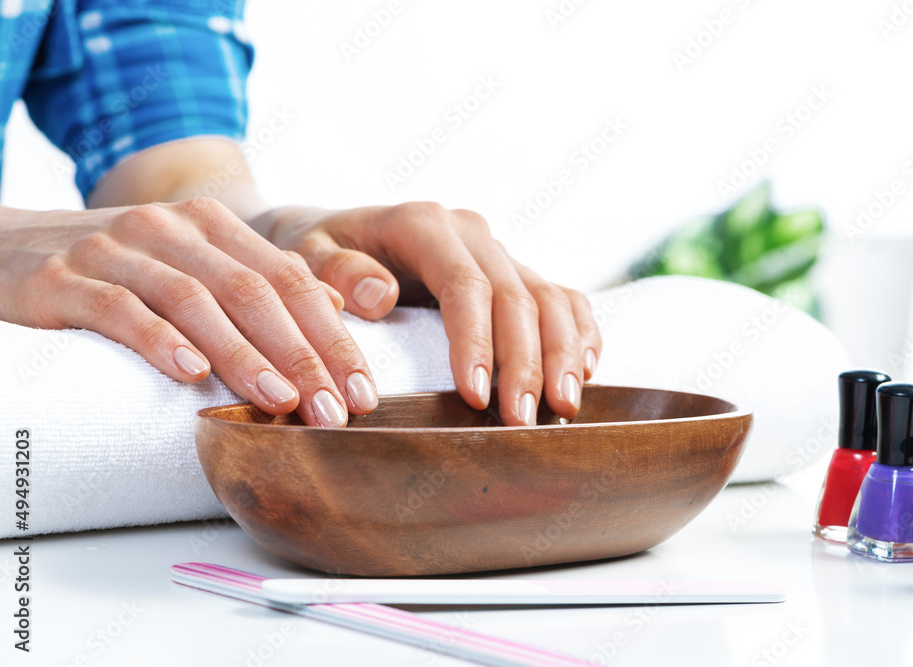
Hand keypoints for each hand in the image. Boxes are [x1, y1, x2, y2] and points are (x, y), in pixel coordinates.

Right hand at [0, 199, 377, 426]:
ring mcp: (116, 250)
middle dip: (302, 355)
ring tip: (280, 401)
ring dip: (244, 354)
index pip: (291, 280)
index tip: (363, 390)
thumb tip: (335, 309)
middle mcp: (172, 230)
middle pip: (254, 290)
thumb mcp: (195, 265)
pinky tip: (190, 375)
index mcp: (213, 227)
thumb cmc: (119, 270)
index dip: (333, 336)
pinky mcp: (64, 278)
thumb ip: (259, 281)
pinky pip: (120, 309)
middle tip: (333, 410)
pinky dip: (159, 341)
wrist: (7, 247)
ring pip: (195, 300)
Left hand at [259, 202, 601, 424]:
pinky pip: (562, 298)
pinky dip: (580, 333)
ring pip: (550, 297)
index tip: (476, 394)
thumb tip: (379, 295)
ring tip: (562, 407)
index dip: (477, 340)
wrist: (334, 236)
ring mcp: (498, 251)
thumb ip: (333, 272)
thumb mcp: (305, 256)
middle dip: (525, 361)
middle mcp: (470, 232)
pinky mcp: (515, 273)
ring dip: (562, 353)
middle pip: (516, 295)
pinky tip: (585, 372)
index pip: (463, 284)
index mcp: (422, 224)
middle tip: (521, 420)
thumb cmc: (315, 254)